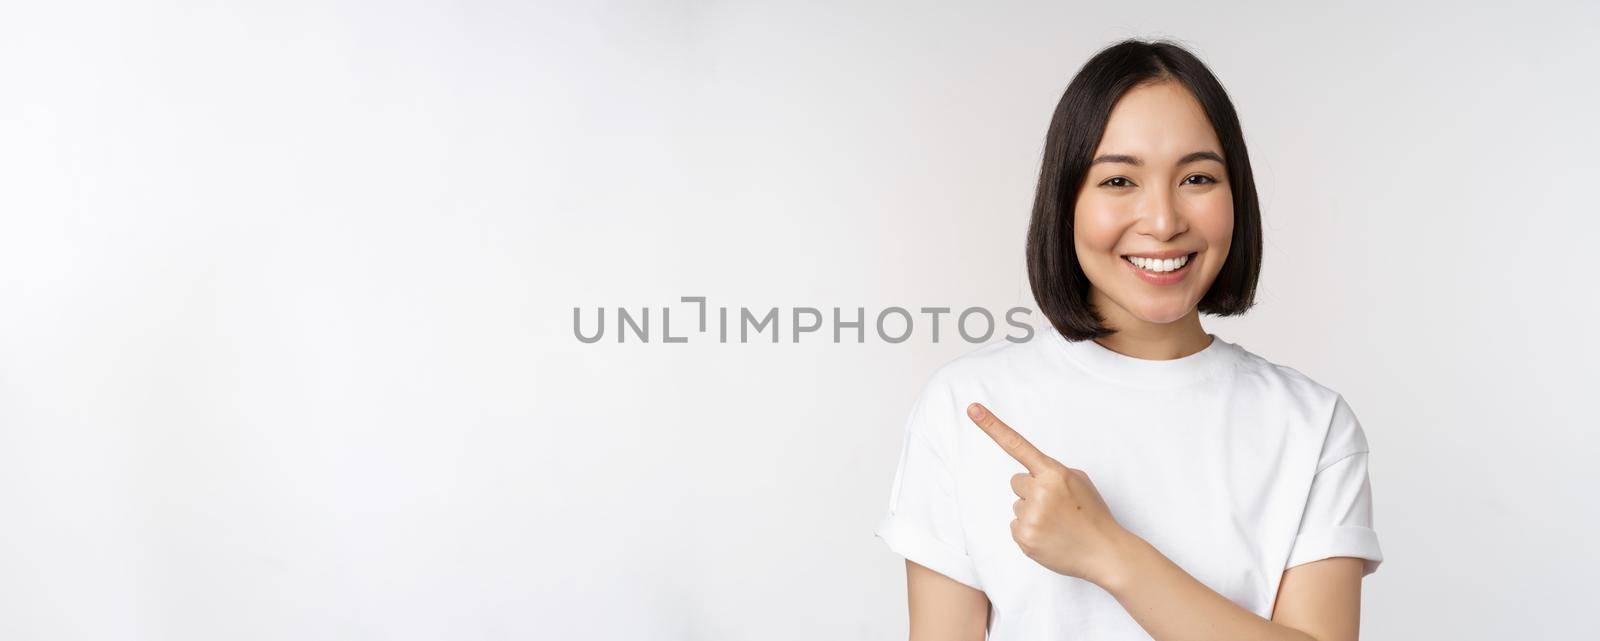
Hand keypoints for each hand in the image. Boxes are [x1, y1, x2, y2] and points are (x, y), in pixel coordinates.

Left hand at [967, 402, 1132, 585]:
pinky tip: (1049, 536)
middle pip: (1016, 482)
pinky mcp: (1024, 537)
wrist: (1104, 553)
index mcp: (1054, 473)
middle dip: (1031, 491)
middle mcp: (1039, 491)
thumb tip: (1034, 476)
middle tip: (1056, 507)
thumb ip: (1053, 473)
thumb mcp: (1079, 482)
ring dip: (1032, 512)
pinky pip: (1015, 526)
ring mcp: (1030, 515)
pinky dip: (1029, 531)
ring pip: (1016, 505)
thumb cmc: (1092, 515)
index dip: (992, 426)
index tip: (972, 409)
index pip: (1018, 445)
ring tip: (1056, 524)